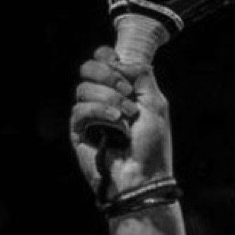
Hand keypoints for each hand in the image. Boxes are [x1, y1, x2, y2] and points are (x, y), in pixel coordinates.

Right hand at [69, 45, 174, 203]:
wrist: (144, 176)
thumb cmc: (153, 146)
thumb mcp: (156, 104)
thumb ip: (142, 75)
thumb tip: (120, 59)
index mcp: (121, 90)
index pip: (102, 59)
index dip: (107, 57)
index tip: (119, 66)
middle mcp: (102, 99)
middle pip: (88, 68)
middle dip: (109, 76)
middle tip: (128, 93)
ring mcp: (89, 115)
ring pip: (83, 88)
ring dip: (110, 100)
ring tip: (127, 118)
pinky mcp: (78, 131)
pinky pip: (80, 109)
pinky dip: (100, 114)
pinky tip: (116, 126)